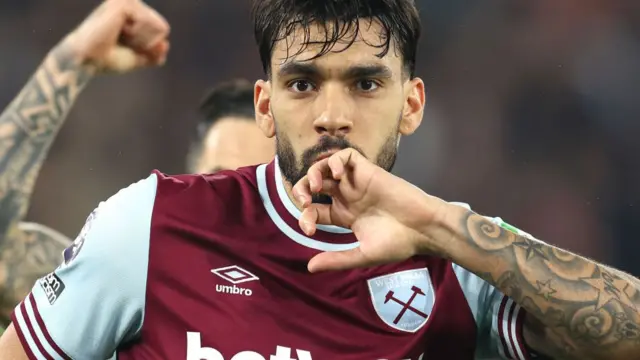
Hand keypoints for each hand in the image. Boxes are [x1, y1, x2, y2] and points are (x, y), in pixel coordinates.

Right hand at [60, 0, 169, 72]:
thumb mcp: (137, 58)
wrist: (91, 61)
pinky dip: (138, 36)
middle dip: (147, 44)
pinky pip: (149, 24)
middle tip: (123, 43)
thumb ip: (153, 54)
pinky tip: (119, 32)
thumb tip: (165, 46)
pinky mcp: (123, 4)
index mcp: (133, 13)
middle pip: (162, 28)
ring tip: (120, 37)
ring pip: (158, 26)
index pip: (162, 29)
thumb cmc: (108, 60)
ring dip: (141, 41)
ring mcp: (126, 1)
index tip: (128, 47)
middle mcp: (130, 3)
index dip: (150, 46)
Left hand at [292, 148, 448, 271]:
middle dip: (301, 190)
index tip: (309, 230)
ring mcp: (356, 182)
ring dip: (314, 172)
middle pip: (314, 185)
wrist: (423, 229)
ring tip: (315, 187)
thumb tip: (309, 268)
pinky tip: (335, 173)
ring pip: (326, 167)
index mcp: (344, 215)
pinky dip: (335, 160)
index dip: (306, 217)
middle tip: (304, 201)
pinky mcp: (368, 170)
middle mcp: (347, 197)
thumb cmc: (398, 243)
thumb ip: (336, 259)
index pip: (314, 211)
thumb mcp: (362, 254)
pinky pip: (346, 156)